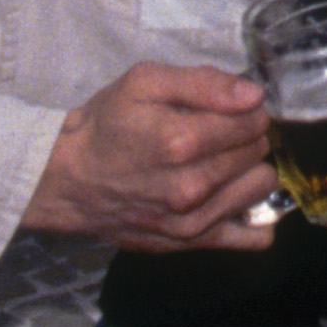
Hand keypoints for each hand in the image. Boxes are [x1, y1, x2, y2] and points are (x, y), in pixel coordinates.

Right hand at [28, 61, 278, 251]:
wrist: (66, 181)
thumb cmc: (105, 127)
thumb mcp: (144, 84)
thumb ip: (203, 83)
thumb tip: (253, 95)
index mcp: (181, 140)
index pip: (253, 118)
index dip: (245, 107)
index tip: (227, 108)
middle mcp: (192, 186)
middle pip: (258, 150)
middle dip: (245, 136)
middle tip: (217, 133)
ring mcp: (193, 220)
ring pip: (261, 186)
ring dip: (249, 170)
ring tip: (222, 162)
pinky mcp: (191, 243)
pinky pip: (252, 237)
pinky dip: (254, 217)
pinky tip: (234, 197)